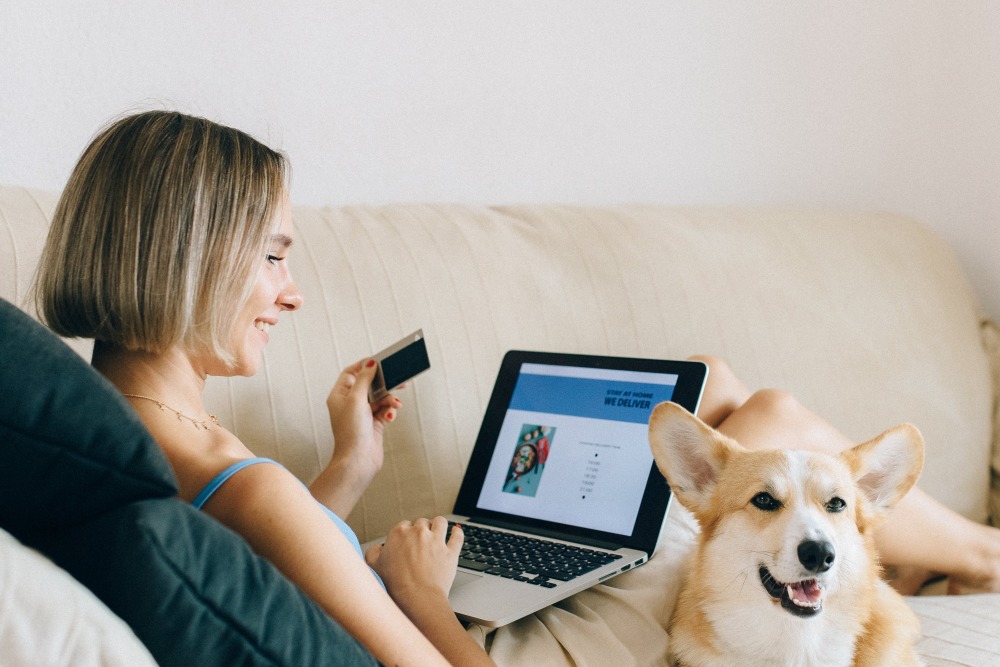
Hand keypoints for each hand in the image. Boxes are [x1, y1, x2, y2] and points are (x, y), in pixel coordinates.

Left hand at [320, 358, 402, 506]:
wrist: (358, 461)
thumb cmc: (352, 432)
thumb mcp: (357, 400)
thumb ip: (364, 380)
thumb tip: (370, 364)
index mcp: (339, 395)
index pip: (351, 373)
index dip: (364, 366)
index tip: (379, 361)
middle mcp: (350, 403)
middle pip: (369, 385)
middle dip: (384, 383)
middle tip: (399, 379)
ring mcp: (362, 413)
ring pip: (380, 398)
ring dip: (390, 399)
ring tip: (396, 404)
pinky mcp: (373, 423)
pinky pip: (385, 410)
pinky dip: (390, 411)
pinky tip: (390, 417)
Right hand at [365, 517, 462, 602]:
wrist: (417, 598)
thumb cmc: (395, 585)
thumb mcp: (373, 567)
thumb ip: (372, 553)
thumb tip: (378, 548)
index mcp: (399, 533)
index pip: (404, 524)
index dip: (406, 533)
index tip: (407, 541)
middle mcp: (419, 532)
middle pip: (422, 522)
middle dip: (422, 530)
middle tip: (421, 541)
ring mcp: (436, 540)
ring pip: (440, 522)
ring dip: (439, 526)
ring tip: (438, 532)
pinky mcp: (451, 551)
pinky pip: (457, 535)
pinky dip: (457, 533)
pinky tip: (456, 532)